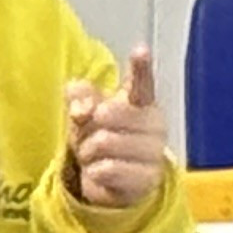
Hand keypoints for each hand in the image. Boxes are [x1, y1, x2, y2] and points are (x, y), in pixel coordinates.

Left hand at [65, 46, 167, 213]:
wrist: (115, 182)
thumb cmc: (103, 138)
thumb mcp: (88, 116)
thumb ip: (82, 99)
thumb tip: (77, 96)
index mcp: (141, 103)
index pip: (141, 83)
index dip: (140, 67)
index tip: (140, 49)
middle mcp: (154, 125)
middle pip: (106, 114)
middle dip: (86, 128)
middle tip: (91, 137)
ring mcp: (154, 152)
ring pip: (102, 143)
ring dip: (87, 152)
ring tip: (96, 157)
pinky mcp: (147, 178)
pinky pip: (104, 169)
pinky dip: (94, 173)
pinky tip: (103, 173)